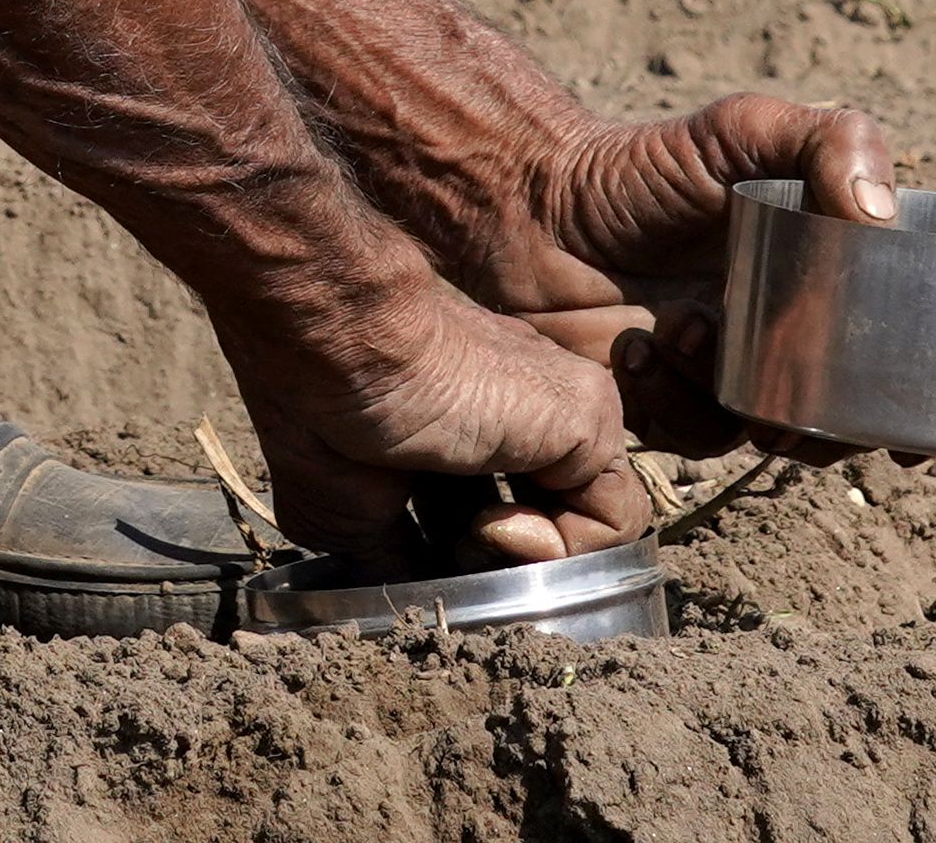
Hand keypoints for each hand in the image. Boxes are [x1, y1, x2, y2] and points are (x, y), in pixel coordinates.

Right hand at [221, 266, 645, 569]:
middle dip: (503, 562)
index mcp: (460, 422)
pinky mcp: (587, 416)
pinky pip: (615, 515)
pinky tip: (503, 526)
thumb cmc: (319, 408)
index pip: (493, 507)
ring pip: (586, 519)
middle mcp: (515, 412)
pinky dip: (565, 548)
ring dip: (533, 560)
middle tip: (452, 557)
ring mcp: (555, 411)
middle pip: (545, 517)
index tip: (424, 556)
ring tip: (474, 540)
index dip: (463, 555)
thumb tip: (425, 594)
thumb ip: (400, 553)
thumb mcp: (346, 511)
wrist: (338, 342)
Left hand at [491, 95, 899, 463]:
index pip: (894, 349)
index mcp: (822, 280)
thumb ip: (829, 141)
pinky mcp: (669, 408)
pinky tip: (634, 348)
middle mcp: (785, 336)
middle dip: (831, 425)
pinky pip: (696, 438)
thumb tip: (878, 214)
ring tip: (677, 325)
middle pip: (844, 415)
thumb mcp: (742, 130)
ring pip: (769, 431)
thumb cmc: (643, 165)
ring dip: (736, 397)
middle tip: (793, 395)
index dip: (919, 399)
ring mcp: (728, 377)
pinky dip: (672, 401)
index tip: (917, 434)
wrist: (535, 205)